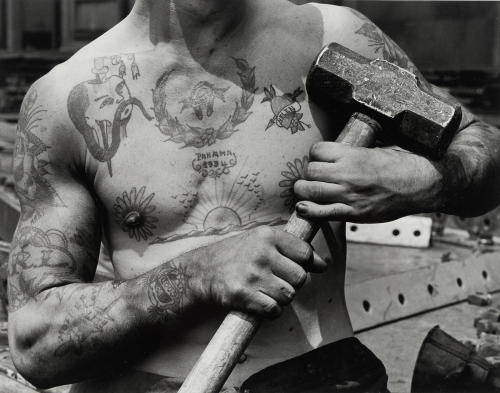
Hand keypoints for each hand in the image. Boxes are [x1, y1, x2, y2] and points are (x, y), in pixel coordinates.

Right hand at [192, 226, 326, 317]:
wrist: (200, 271)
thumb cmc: (234, 255)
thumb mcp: (259, 240)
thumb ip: (290, 248)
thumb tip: (323, 264)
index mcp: (267, 235)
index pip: (305, 253)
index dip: (310, 264)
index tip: (304, 268)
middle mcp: (261, 253)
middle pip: (300, 277)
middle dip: (293, 284)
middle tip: (277, 282)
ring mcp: (252, 274)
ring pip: (289, 295)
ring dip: (281, 298)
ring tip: (267, 292)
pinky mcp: (243, 294)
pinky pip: (273, 310)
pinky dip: (271, 311)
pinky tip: (260, 303)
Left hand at [293, 142, 440, 222]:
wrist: (423, 184)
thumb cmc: (402, 165)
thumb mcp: (375, 150)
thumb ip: (352, 153)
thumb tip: (335, 153)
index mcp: (353, 155)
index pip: (316, 150)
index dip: (315, 156)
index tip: (320, 160)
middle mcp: (347, 173)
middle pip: (310, 171)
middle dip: (309, 174)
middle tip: (314, 178)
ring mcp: (349, 195)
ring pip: (309, 190)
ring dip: (304, 191)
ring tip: (307, 191)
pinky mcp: (353, 213)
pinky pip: (322, 213)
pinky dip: (309, 212)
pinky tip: (303, 208)